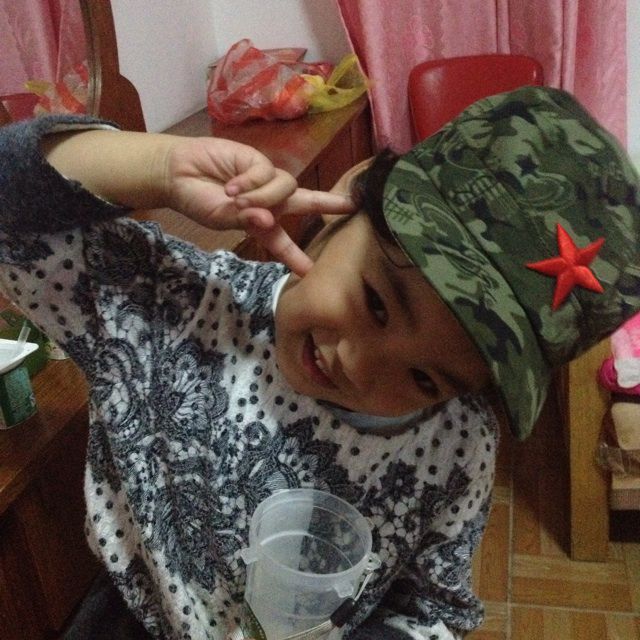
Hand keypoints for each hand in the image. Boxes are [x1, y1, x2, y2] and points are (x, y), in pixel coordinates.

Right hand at [163, 136, 354, 274]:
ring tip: (236, 199)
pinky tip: (232, 186)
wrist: (178, 173)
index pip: (283, 242)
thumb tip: (267, 219)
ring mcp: (266, 179)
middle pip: (306, 201)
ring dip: (263, 197)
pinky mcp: (259, 160)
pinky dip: (251, 182)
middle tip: (350, 205)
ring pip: (286, 188)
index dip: (296, 257)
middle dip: (329, 203)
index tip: (311, 273)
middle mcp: (270, 200)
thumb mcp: (222, 219)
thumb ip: (245, 221)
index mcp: (262, 223)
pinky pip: (267, 173)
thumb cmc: (199, 200)